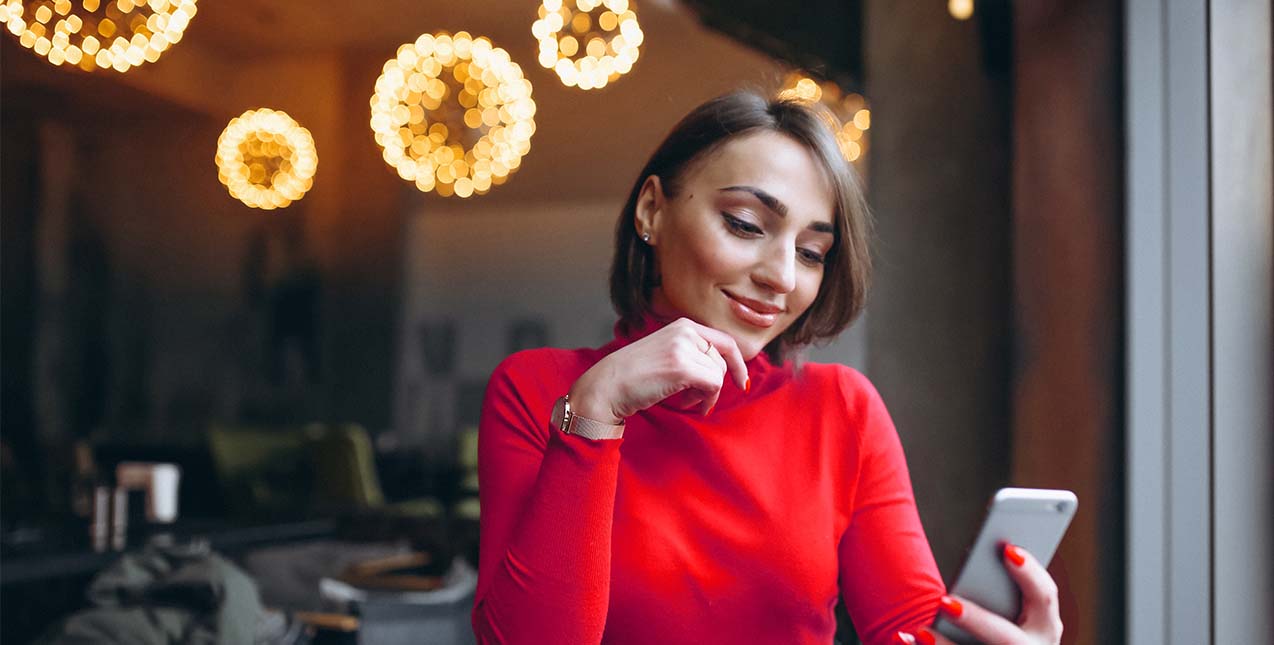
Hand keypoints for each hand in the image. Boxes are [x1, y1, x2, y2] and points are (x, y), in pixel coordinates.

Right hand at [568, 318, 749, 422]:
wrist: (606, 387)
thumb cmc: (632, 377)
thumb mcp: (665, 354)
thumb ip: (691, 355)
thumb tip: (725, 370)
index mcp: (682, 326)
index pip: (724, 340)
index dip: (737, 362)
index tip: (740, 381)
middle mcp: (685, 331)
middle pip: (722, 360)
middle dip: (714, 384)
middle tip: (695, 400)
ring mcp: (683, 347)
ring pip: (718, 374)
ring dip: (706, 394)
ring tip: (685, 401)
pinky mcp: (682, 367)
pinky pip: (713, 384)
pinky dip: (706, 400)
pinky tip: (686, 404)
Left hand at [896, 544, 1062, 644]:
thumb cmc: (1003, 620)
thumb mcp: (1014, 607)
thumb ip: (1000, 586)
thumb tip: (981, 548)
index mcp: (1045, 626)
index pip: (1045, 596)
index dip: (1030, 573)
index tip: (1008, 549)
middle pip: (1007, 638)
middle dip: (976, 621)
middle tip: (945, 602)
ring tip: (919, 630)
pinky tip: (903, 637)